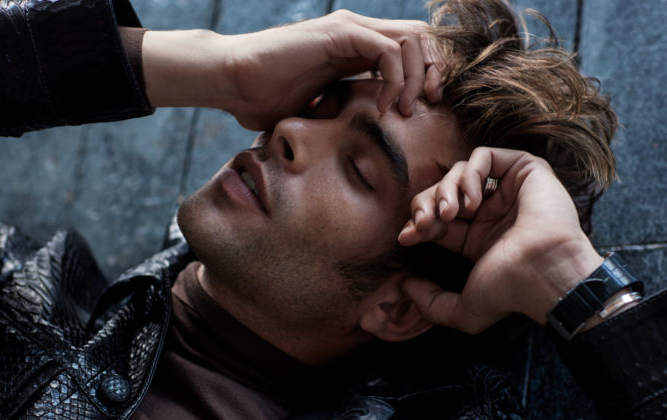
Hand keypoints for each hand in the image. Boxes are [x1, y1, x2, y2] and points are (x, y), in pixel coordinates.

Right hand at [142, 10, 441, 129]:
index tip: (423, 109)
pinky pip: (388, 51)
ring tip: (405, 111)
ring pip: (412, 39)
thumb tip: (362, 143)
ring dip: (418, 78)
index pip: (411, 47)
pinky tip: (383, 107)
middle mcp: (357, 32)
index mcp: (355, 48)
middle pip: (421, 36)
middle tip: (429, 106)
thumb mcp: (318, 110)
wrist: (233, 82)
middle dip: (434, 71)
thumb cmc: (266, 100)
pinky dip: (396, 81)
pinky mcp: (339, 34)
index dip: (427, 74)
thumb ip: (343, 111)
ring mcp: (349, 29)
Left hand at [398, 147, 603, 332]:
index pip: (435, 219)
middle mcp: (492, 212)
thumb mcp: (463, 311)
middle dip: (426, 204)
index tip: (407, 237)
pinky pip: (484, 155)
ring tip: (450, 213)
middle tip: (424, 222)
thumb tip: (405, 286)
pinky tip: (472, 200)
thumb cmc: (511, 292)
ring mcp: (508, 191)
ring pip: (460, 172)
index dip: (416, 224)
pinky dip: (469, 173)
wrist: (545, 275)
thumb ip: (431, 305)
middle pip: (442, 192)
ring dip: (445, 189)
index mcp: (477, 238)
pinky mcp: (524, 171)